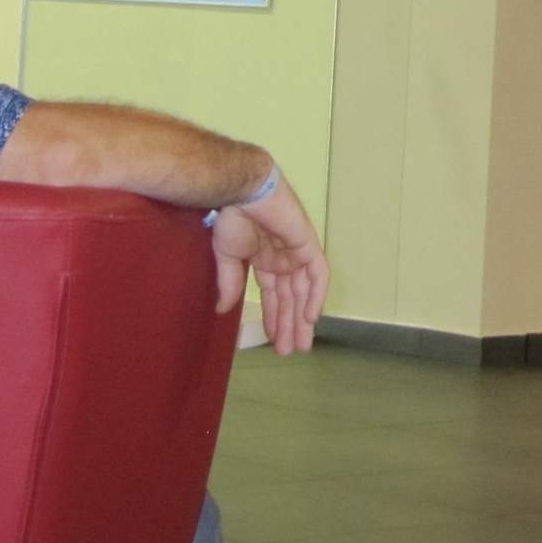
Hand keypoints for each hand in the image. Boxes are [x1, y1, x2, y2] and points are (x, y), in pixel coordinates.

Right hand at [214, 178, 329, 354]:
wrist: (242, 191)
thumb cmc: (232, 218)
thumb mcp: (226, 257)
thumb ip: (229, 283)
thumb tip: (223, 310)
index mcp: (266, 261)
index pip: (274, 296)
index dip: (273, 317)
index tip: (272, 340)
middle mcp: (284, 259)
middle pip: (292, 298)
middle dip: (290, 324)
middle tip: (290, 351)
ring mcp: (298, 252)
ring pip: (305, 291)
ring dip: (302, 318)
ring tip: (299, 344)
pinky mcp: (308, 245)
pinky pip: (317, 274)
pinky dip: (315, 296)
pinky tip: (310, 318)